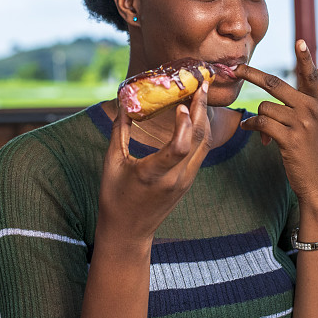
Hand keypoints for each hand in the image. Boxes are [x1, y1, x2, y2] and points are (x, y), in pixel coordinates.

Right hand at [97, 84, 211, 245]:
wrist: (129, 232)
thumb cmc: (114, 197)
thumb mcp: (112, 163)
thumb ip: (120, 131)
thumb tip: (124, 102)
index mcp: (154, 174)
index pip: (179, 147)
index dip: (184, 123)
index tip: (182, 103)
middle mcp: (175, 178)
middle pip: (198, 140)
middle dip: (202, 109)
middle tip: (203, 84)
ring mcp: (185, 180)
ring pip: (204, 145)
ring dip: (205, 118)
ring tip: (202, 94)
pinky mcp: (188, 181)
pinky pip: (201, 152)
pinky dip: (201, 131)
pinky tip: (196, 115)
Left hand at [236, 40, 317, 208]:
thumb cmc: (316, 147)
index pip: (309, 75)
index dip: (304, 58)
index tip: (299, 41)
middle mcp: (312, 110)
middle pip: (275, 84)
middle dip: (252, 75)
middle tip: (235, 69)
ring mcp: (301, 125)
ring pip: (265, 107)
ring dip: (256, 116)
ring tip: (256, 126)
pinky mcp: (290, 140)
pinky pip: (262, 123)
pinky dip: (252, 125)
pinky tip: (250, 129)